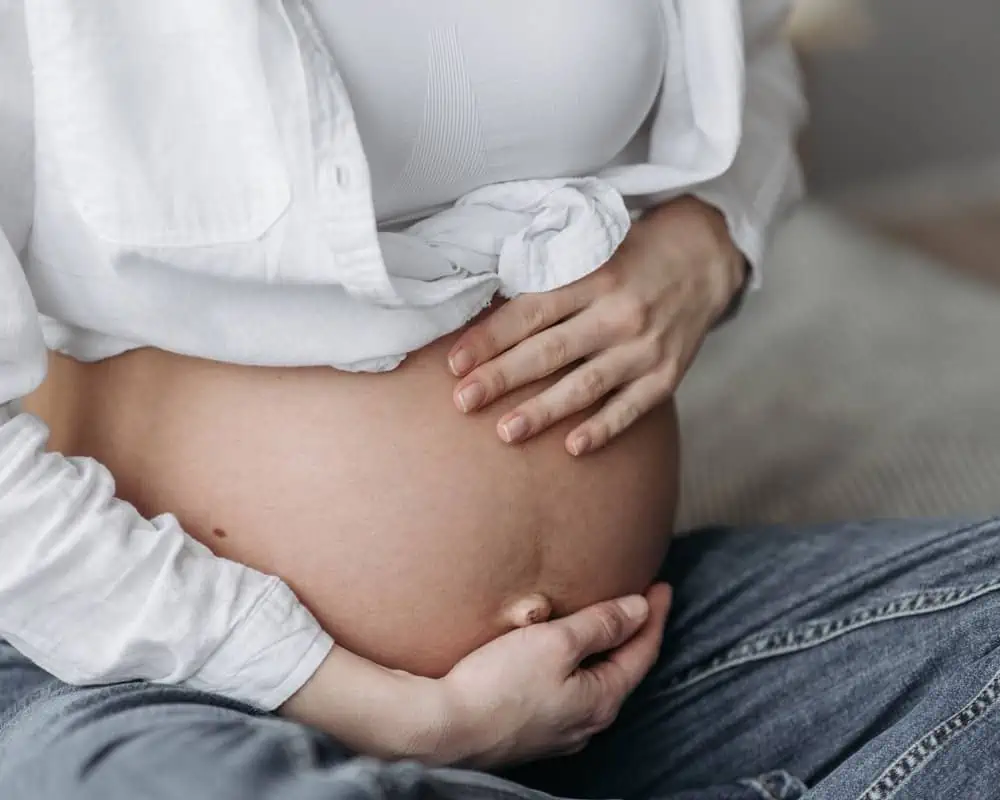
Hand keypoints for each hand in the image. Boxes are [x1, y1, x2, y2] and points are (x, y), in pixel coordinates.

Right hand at [436, 583, 672, 767]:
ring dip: (603, 650)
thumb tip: (639, 610)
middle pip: (622, 670)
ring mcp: (557, 729)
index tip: (661, 587)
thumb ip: (600, 625)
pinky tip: (560, 654)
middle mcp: (585, 722)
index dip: (654, 616)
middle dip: (633, 634)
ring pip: (593, 682)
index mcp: (600, 700)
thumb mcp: (556, 642)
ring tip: (605, 623)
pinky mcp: (529, 728)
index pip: (642, 653)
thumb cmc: (498, 684)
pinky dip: (576, 665)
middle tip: (641, 601)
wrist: (441, 728)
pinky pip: (567, 691)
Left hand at [448, 197, 746, 454]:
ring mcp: (644, 347)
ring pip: (586, 385)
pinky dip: (603, 428)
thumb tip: (483, 300)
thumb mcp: (593, 246)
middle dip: (503, 378)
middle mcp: (619, 312)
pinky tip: (573, 447)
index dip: (490, 337)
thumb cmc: (631, 254)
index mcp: (594, 275)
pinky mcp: (666, 375)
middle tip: (463, 401)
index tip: (455, 362)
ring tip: (505, 432)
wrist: (704, 258)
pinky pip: (631, 408)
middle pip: (551, 350)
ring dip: (544, 411)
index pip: (532, 310)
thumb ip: (550, 272)